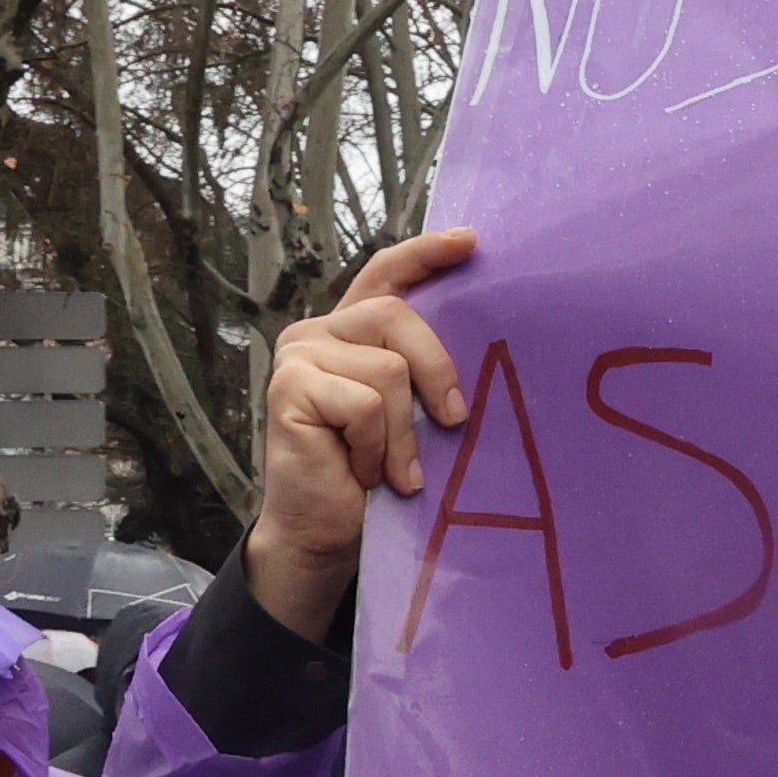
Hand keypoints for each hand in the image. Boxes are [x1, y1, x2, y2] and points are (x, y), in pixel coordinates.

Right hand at [246, 226, 477, 639]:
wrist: (325, 535)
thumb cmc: (374, 477)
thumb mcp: (411, 415)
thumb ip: (423, 373)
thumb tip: (489, 344)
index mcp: (353, 330)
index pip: (387, 274)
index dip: (426, 253)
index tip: (471, 241)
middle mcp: (320, 331)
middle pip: (396, 317)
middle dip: (438, 371)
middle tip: (455, 422)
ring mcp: (300, 356)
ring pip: (387, 370)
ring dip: (403, 433)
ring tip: (395, 471)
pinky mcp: (288, 388)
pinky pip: (363, 405)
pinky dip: (376, 447)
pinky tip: (363, 472)